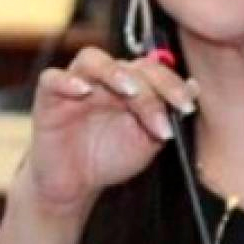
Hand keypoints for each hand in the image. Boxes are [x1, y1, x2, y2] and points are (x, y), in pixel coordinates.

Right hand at [26, 46, 198, 212]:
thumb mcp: (147, 141)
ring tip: (129, 91)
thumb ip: (167, 115)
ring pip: (91, 59)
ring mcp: (75, 85)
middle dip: (150, 89)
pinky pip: (52, 78)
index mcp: (129, 85)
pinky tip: (83, 91)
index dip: (173, 86)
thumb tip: (194, 88)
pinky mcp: (48, 98)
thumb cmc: (110, 158)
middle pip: (128, 66)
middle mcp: (103, 79)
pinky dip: (66, 80)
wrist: (75, 185)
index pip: (153, 71)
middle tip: (163, 116)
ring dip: (113, 72)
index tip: (188, 107)